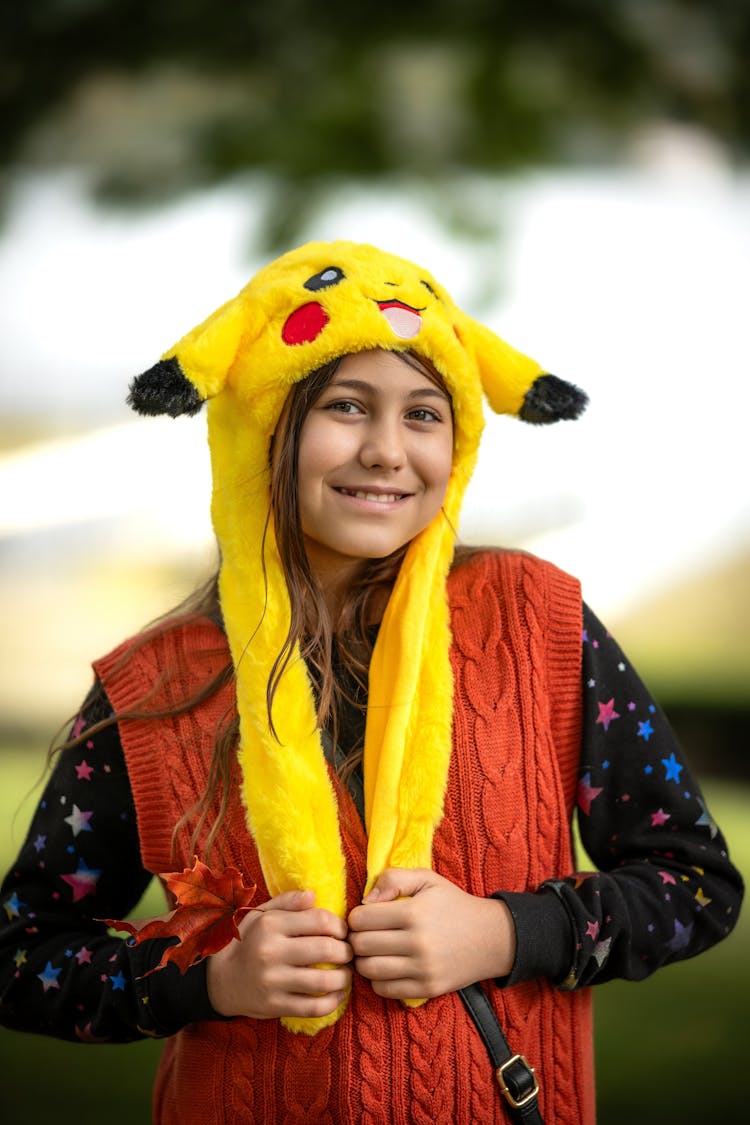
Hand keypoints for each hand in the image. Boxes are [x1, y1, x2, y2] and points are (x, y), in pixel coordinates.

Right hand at [206, 890, 351, 1020]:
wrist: (221, 980)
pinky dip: (333, 1001)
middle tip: (349, 953)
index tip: (342, 932)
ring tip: (346, 973)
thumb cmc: (248, 942)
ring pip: (324, 981)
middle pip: (327, 949)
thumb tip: (314, 895)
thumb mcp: (260, 915)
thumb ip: (287, 902)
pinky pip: (314, 1007)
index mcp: (271, 925)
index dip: (339, 926)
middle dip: (347, 951)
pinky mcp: (275, 1006)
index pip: (320, 920)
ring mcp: (273, 982)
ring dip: (344, 977)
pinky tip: (338, 993)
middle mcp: (271, 952)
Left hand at [347, 869, 515, 999]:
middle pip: (361, 946)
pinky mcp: (427, 988)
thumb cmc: (453, 904)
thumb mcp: (427, 880)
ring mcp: (422, 969)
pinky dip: (377, 980)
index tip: (364, 916)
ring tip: (372, 951)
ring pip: (369, 970)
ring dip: (363, 961)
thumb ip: (394, 879)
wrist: (491, 938)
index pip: (361, 919)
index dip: (356, 917)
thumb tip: (366, 899)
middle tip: (364, 934)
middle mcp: (417, 943)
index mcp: (414, 913)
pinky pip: (385, 990)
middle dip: (356, 939)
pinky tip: (386, 967)